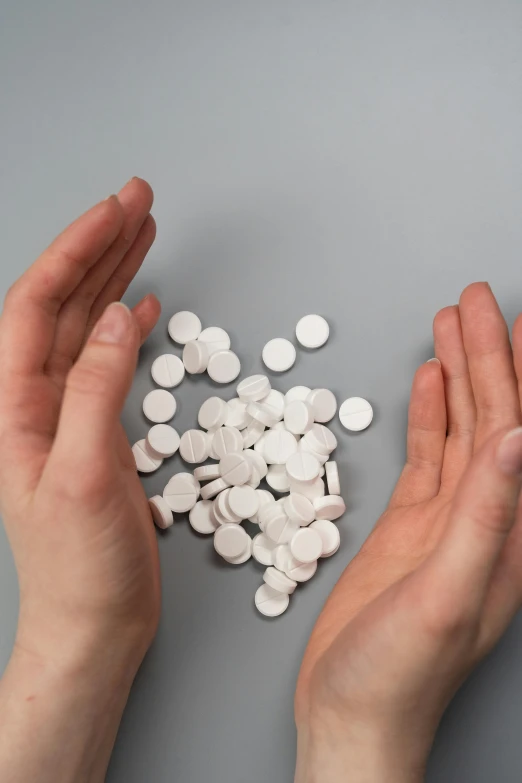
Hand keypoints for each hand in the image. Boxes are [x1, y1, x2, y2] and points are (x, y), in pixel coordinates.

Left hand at [0, 178, 159, 671]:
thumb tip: (114, 318)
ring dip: (115, 277)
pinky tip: (142, 306)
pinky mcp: (98, 433)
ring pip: (88, 326)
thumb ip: (94, 392)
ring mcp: (68, 415)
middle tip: (138, 200)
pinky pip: (109, 362)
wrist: (94, 622)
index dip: (76, 251)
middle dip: (99, 247)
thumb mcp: (83, 475)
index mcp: (15, 407)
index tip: (116, 210)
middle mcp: (36, 402)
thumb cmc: (78, 566)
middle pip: (63, 303)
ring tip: (146, 234)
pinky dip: (126, 328)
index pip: (37, 305)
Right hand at [295, 283, 521, 781]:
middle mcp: (488, 519)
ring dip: (459, 375)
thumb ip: (486, 517)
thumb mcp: (445, 596)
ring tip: (452, 326)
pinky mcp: (411, 526)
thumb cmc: (400, 676)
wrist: (353, 714)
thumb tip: (520, 439)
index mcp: (510, 533)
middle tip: (471, 301)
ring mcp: (448, 520)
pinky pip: (429, 456)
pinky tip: (430, 384)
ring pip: (462, 429)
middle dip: (485, 353)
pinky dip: (430, 415)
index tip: (506, 316)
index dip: (513, 368)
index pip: (519, 429)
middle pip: (493, 417)